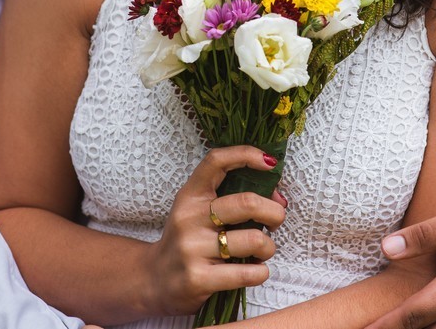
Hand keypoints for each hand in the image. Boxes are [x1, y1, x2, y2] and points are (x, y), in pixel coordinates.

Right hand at [141, 146, 287, 315]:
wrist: (155, 280)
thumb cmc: (190, 241)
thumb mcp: (200, 213)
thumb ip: (235, 201)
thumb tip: (279, 199)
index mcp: (190, 195)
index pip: (216, 161)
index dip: (246, 154)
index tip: (269, 163)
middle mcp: (189, 217)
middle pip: (247, 202)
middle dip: (275, 213)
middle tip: (275, 222)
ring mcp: (192, 248)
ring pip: (254, 240)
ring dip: (269, 247)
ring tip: (262, 252)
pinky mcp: (198, 278)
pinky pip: (248, 273)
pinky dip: (261, 272)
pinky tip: (255, 271)